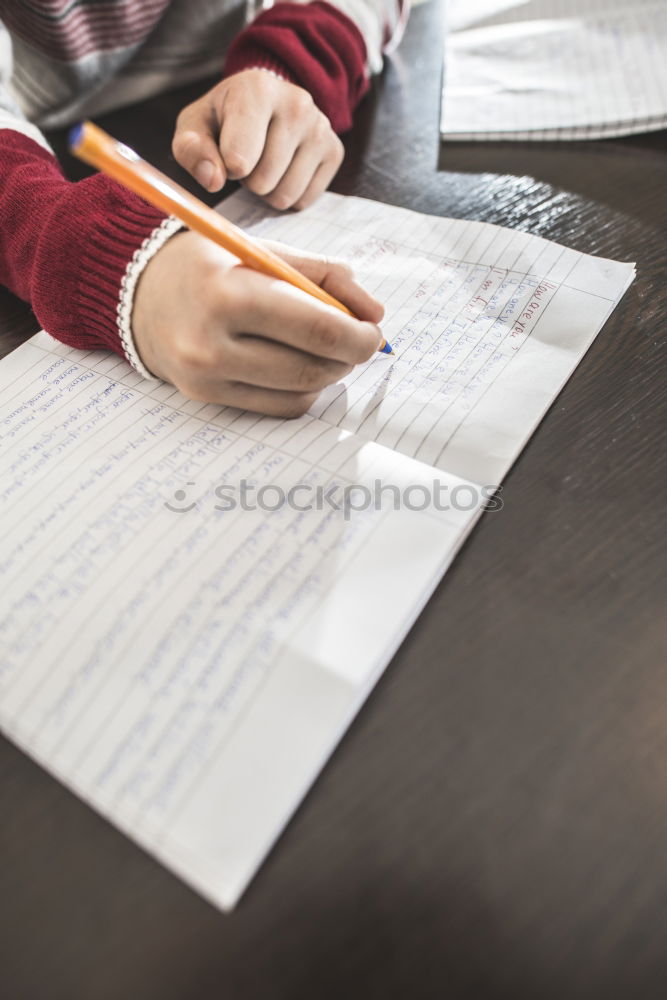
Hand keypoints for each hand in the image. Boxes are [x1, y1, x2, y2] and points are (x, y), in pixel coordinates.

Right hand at [131, 231, 383, 416]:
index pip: (315, 326)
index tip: (372, 332)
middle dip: (347, 357)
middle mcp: (212, 341)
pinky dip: (302, 390)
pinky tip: (297, 366)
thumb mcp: (263, 251)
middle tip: (357, 342)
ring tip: (325, 349)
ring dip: (328, 374)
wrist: (138, 293)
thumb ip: (325, 275)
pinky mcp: (207, 398)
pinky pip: (278, 407)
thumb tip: (375, 314)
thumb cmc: (210, 266)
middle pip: (311, 367)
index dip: (357, 336)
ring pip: (299, 392)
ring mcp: (206, 376)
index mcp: (229, 292)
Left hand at [172, 69, 344, 209]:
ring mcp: (321, 127)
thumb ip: (191, 151)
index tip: (225, 150)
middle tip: (248, 157)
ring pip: (285, 195)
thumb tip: (213, 180)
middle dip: (248, 180)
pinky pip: (304, 200)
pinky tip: (285, 169)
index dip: (225, 168)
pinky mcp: (335, 151)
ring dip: (268, 190)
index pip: (239, 160)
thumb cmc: (223, 119)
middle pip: (262, 182)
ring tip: (265, 162)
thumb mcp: (194, 127)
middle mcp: (297, 103)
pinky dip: (289, 194)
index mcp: (257, 89)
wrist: (264, 103)